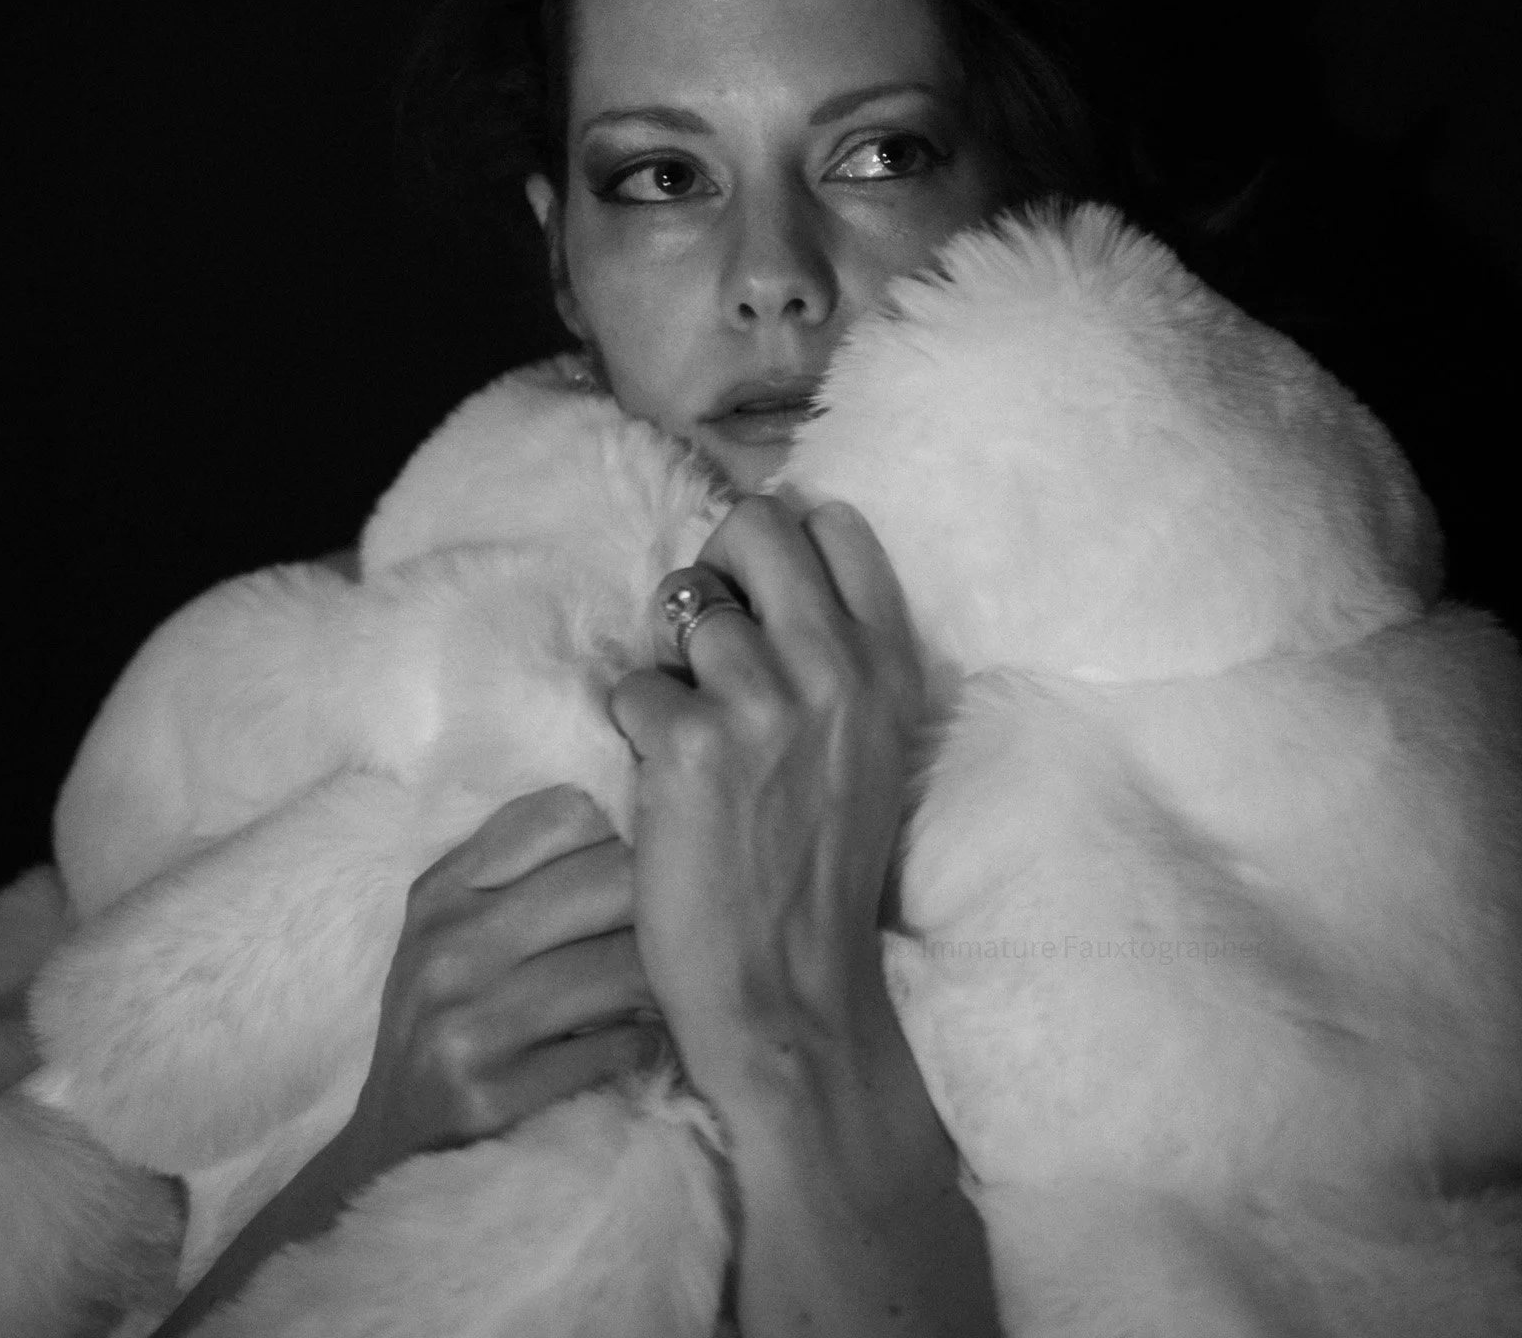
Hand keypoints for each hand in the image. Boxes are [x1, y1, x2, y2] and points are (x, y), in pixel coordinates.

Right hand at [337, 784, 666, 1190]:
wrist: (390, 1148)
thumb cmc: (451, 1020)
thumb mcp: (459, 930)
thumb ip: (526, 868)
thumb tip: (643, 812)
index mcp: (443, 892)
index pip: (565, 813)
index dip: (631, 828)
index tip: (663, 855)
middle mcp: (448, 948)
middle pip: (610, 880)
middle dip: (668, 903)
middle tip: (700, 925)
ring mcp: (465, 1026)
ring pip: (624, 966)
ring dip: (669, 981)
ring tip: (685, 986)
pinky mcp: (490, 1097)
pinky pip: (617, 1047)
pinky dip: (648, 1044)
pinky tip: (650, 1044)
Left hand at [609, 497, 923, 1114]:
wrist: (794, 996)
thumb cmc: (823, 874)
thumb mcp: (871, 747)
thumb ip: (838, 659)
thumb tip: (765, 585)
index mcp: (888, 664)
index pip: (834, 525)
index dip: (781, 549)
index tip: (760, 599)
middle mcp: (834, 665)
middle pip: (753, 524)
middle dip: (716, 570)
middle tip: (705, 642)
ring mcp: (762, 698)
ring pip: (680, 602)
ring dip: (668, 659)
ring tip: (687, 730)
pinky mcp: (689, 740)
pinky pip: (633, 682)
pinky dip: (635, 728)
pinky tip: (663, 786)